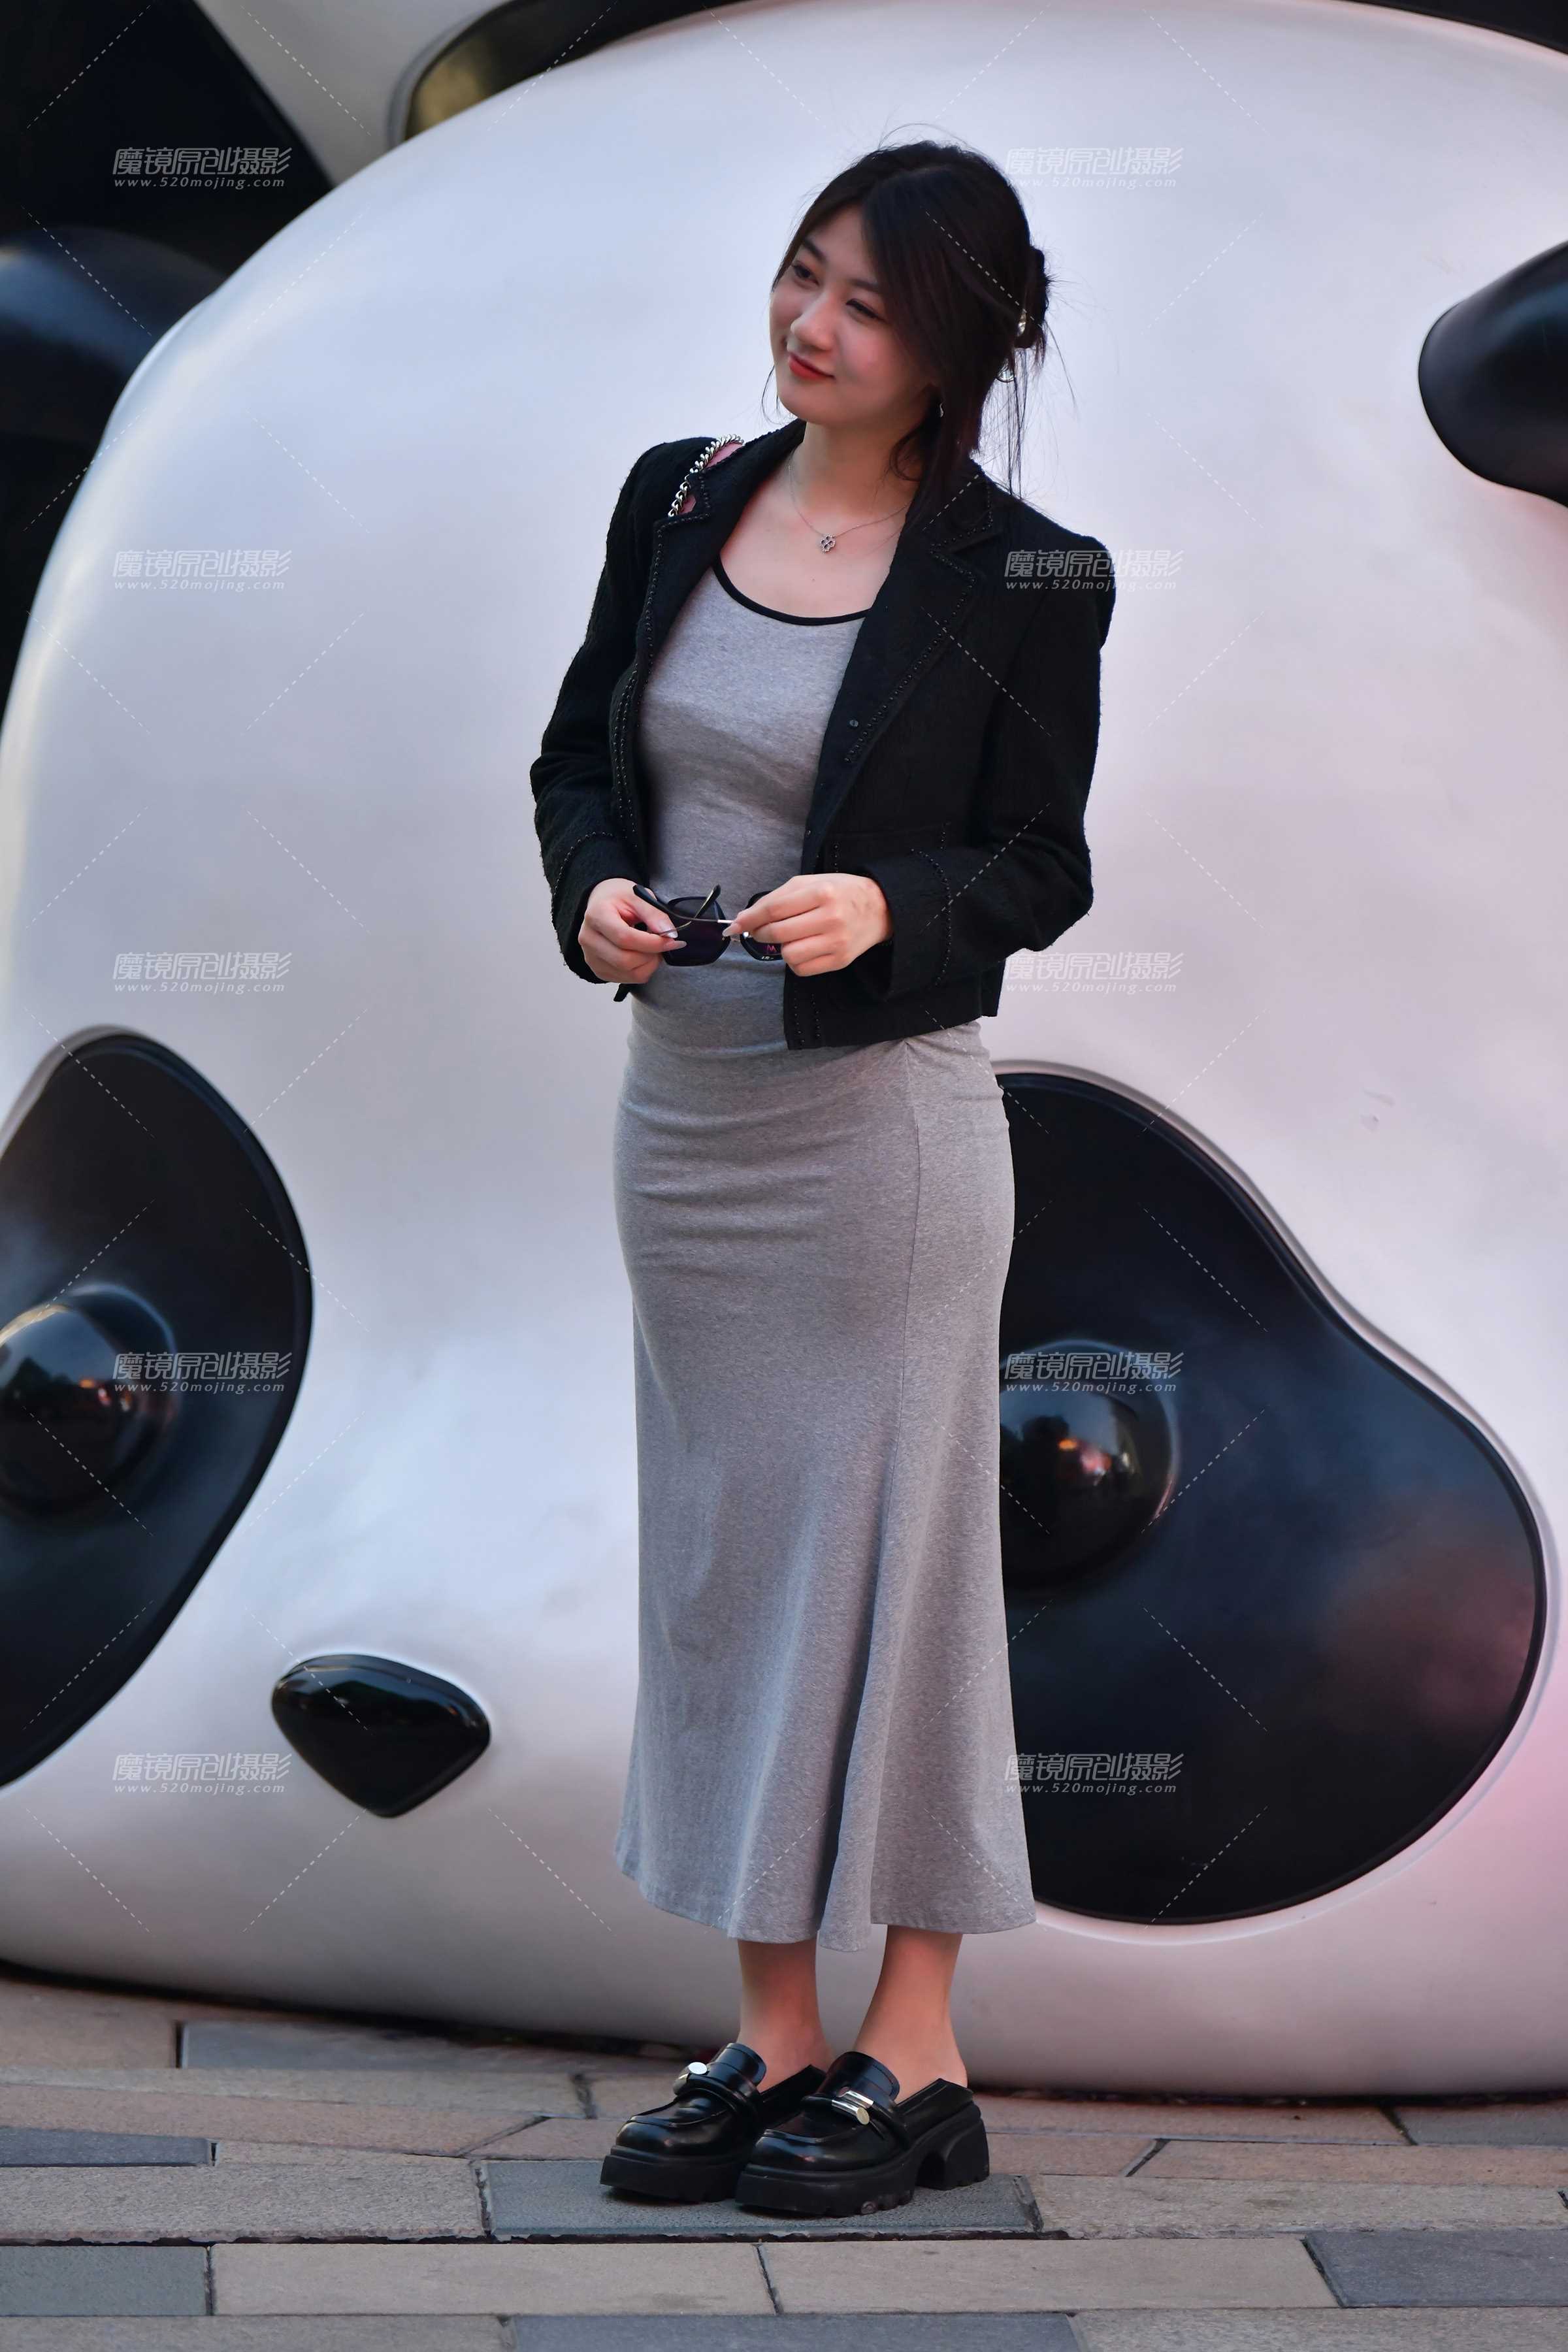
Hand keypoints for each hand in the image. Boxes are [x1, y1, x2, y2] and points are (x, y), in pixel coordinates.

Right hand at [580, 877, 681, 983]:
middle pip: (624, 960)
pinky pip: (626, 979)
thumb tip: (669, 933)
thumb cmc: (618, 899)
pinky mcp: (598, 970)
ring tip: (654, 949)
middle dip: (651, 955)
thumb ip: (654, 913)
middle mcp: (589, 939)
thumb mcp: (637, 896)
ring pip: (628, 973)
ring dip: (649, 965)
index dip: (652, 943)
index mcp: (596, 916)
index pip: (624, 938)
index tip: (671, 940)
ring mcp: (591, 957)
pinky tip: (643, 956)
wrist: (602, 904)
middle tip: (664, 945)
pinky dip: (642, 970)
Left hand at [720, 872, 890, 975]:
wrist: (880, 908)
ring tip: (789, 938)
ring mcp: (836, 942)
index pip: (774, 909)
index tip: (734, 925)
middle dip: (760, 933)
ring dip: (780, 948)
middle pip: (778, 933)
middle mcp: (830, 918)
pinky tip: (802, 948)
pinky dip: (794, 961)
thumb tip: (745, 918)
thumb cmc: (839, 892)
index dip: (749, 919)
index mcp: (821, 893)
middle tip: (760, 931)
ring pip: (788, 955)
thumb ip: (777, 898)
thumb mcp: (810, 883)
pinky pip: (801, 969)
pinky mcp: (840, 960)